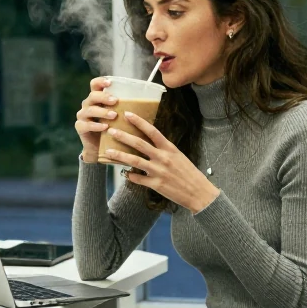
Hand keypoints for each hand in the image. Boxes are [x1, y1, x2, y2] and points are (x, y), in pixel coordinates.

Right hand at [75, 76, 118, 162]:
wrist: (102, 148)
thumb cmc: (114, 129)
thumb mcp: (119, 116)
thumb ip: (126, 107)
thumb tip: (149, 101)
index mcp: (97, 98)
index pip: (94, 84)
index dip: (101, 81)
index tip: (110, 83)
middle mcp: (88, 104)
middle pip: (92, 96)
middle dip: (104, 97)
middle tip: (115, 101)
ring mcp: (82, 115)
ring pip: (90, 109)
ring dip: (102, 111)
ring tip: (113, 116)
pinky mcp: (80, 127)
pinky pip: (86, 124)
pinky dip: (96, 125)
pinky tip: (105, 127)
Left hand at [104, 112, 220, 213]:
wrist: (199, 193)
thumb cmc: (190, 173)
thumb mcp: (179, 156)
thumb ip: (164, 150)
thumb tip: (150, 143)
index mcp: (170, 148)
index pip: (152, 131)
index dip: (139, 121)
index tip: (127, 114)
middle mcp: (163, 158)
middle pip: (139, 144)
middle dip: (123, 136)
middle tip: (111, 131)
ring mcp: (158, 171)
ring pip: (134, 161)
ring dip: (119, 155)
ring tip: (107, 151)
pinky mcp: (156, 185)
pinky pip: (138, 179)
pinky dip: (130, 175)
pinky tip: (125, 173)